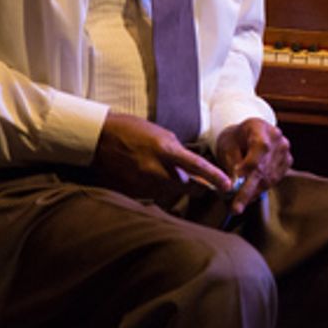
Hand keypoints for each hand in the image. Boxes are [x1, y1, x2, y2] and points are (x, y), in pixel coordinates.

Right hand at [93, 112, 231, 204]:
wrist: (100, 138)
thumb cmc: (133, 131)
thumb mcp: (162, 135)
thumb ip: (178, 153)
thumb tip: (192, 168)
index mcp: (166, 151)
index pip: (197, 167)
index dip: (214, 178)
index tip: (227, 185)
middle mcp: (156, 171)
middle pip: (187, 188)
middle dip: (196, 187)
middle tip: (200, 184)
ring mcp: (144, 184)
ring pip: (170, 193)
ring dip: (173, 187)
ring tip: (161, 172)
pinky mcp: (134, 193)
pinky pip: (153, 196)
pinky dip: (156, 190)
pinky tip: (148, 177)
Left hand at [214, 118, 292, 216]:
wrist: (248, 135)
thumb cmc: (234, 139)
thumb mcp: (227, 146)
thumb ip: (231, 164)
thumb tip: (233, 186)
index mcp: (260, 127)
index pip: (259, 148)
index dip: (248, 167)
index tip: (234, 184)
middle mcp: (277, 138)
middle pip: (264, 167)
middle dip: (247, 190)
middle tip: (235, 208)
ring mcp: (284, 150)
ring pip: (269, 178)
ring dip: (252, 192)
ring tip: (237, 203)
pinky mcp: (287, 162)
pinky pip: (273, 180)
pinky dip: (259, 189)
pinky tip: (249, 193)